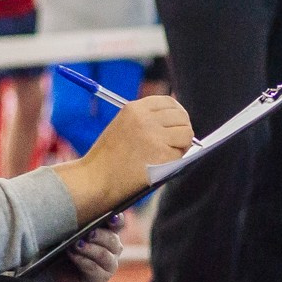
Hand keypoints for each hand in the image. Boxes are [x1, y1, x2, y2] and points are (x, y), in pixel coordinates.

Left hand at [46, 222, 125, 281]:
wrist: (56, 274)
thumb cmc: (63, 249)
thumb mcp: (68, 233)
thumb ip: (76, 225)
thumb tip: (72, 215)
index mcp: (108, 233)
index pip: (117, 224)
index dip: (117, 220)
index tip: (112, 216)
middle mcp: (113, 249)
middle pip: (112, 240)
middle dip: (99, 235)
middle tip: (88, 232)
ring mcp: (109, 266)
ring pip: (104, 255)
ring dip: (89, 249)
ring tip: (76, 244)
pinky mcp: (100, 280)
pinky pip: (94, 269)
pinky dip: (82, 261)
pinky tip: (73, 255)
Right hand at [80, 93, 193, 209]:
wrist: (96, 179)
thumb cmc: (107, 159)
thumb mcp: (123, 126)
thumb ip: (146, 120)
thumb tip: (175, 120)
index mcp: (134, 109)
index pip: (168, 102)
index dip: (177, 112)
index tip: (178, 122)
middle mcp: (146, 119)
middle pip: (181, 116)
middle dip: (182, 129)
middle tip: (177, 143)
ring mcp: (155, 136)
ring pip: (186, 134)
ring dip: (181, 145)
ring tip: (166, 155)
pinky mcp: (162, 155)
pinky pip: (181, 154)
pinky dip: (175, 161)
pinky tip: (160, 166)